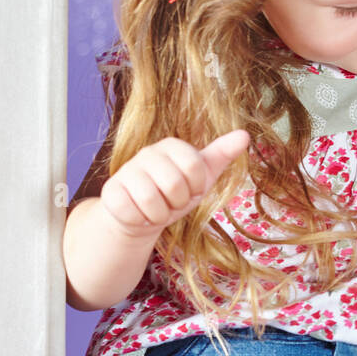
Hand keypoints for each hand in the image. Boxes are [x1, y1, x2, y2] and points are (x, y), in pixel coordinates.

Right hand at [99, 129, 251, 241]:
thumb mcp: (202, 176)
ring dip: (160, 213)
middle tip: (171, 201)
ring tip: (157, 208)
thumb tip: (245, 135)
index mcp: (172, 146)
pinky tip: (140, 213)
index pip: (194, 166)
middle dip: (178, 202)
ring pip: (151, 200)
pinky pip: (132, 212)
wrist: (144, 216)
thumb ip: (222, 154)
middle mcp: (148, 153)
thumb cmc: (175, 194)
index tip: (189, 188)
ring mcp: (127, 171)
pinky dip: (141, 220)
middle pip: (174, 184)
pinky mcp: (111, 191)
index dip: (195, 187)